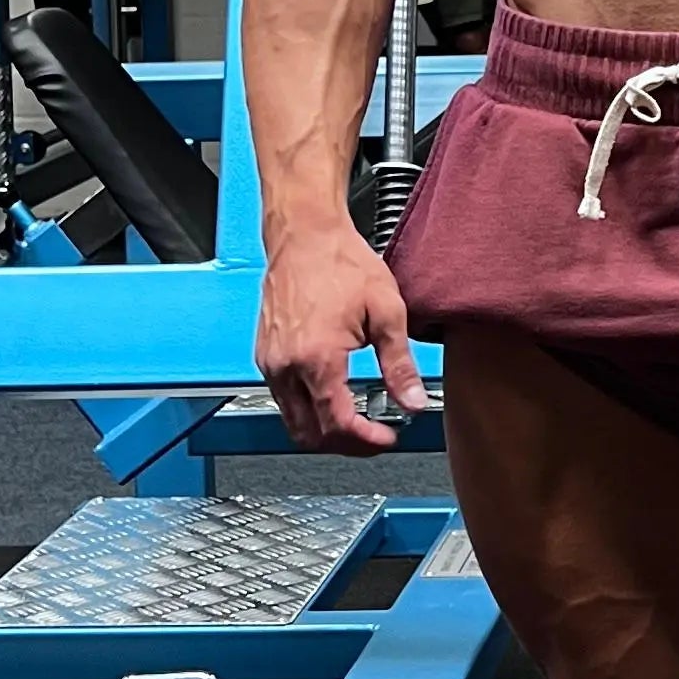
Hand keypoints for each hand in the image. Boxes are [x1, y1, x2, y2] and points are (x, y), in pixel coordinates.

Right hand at [256, 218, 429, 454]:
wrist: (304, 234)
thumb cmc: (339, 262)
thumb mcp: (386, 310)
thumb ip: (400, 363)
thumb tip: (413, 401)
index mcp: (317, 358)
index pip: (337, 425)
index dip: (365, 442)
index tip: (386, 440)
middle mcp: (286, 366)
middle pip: (310, 434)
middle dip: (345, 444)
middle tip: (374, 437)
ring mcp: (270, 362)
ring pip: (293, 421)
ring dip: (324, 430)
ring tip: (357, 420)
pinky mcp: (265, 355)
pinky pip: (283, 400)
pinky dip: (308, 410)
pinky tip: (333, 396)